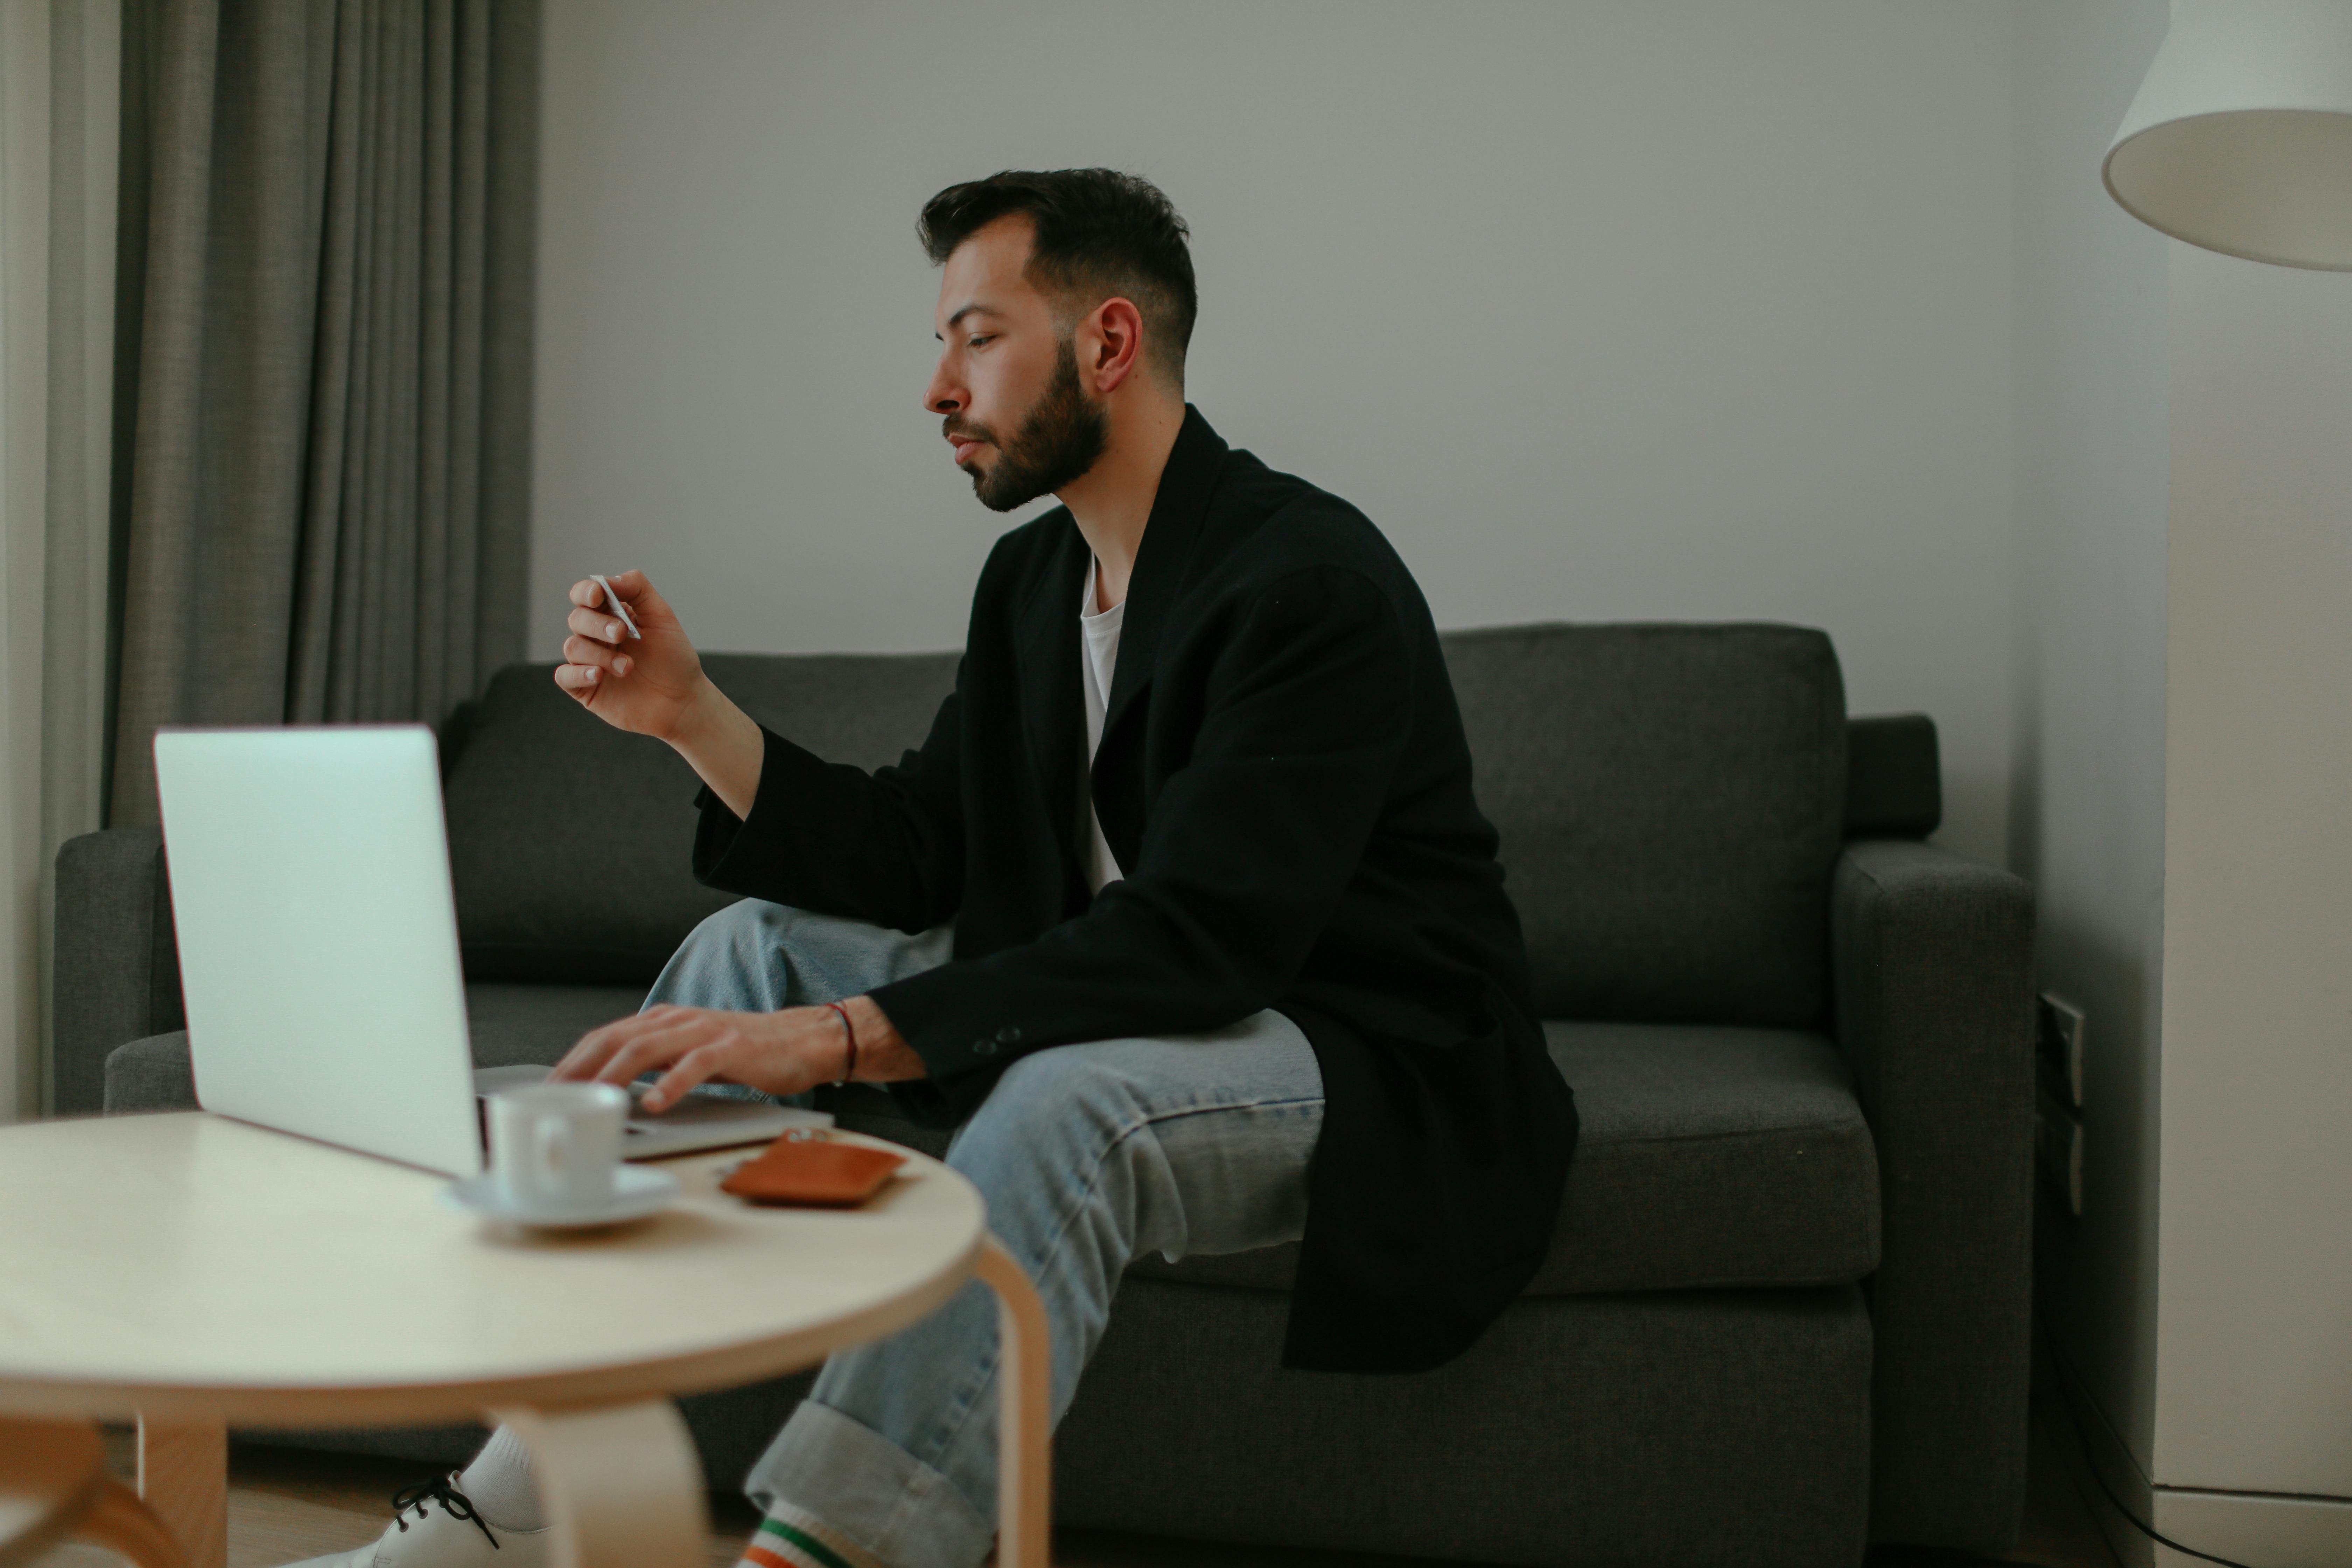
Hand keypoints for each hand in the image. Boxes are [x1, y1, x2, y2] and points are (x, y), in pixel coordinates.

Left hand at [551, 996, 925, 1111]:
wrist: (802, 1040)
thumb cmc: (745, 1053)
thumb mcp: (689, 1054)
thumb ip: (654, 1063)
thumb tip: (611, 1088)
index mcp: (664, 1022)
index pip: (606, 1036)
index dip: (573, 1060)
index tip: (548, 1088)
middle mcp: (678, 1021)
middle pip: (616, 1038)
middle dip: (580, 1067)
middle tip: (555, 1097)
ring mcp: (704, 1032)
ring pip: (646, 1048)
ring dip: (613, 1074)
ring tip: (591, 1098)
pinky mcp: (731, 1049)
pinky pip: (694, 1065)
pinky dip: (670, 1084)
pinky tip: (654, 1102)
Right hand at [554, 570, 765, 816]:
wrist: (683, 701)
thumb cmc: (674, 659)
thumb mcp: (662, 617)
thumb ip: (638, 589)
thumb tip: (608, 579)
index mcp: (612, 614)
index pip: (585, 595)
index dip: (585, 592)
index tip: (597, 596)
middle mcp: (597, 636)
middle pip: (577, 619)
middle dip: (598, 624)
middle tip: (622, 634)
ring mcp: (589, 662)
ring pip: (572, 646)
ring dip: (600, 654)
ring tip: (628, 667)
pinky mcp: (585, 688)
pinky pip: (564, 675)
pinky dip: (577, 672)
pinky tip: (598, 675)